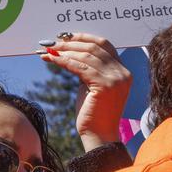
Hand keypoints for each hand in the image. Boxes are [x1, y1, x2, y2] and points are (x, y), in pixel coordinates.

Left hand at [38, 32, 131, 150]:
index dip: (84, 37)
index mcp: (124, 72)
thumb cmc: (94, 113)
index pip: (105, 45)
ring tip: (48, 51)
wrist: (99, 135)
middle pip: (95, 47)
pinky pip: (79, 67)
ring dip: (64, 51)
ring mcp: (116, 79)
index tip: (65, 36)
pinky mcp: (105, 86)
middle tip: (51, 42)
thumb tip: (69, 50)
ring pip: (86, 55)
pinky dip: (63, 61)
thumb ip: (89, 68)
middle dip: (70, 42)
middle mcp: (123, 73)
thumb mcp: (93, 85)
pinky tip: (50, 60)